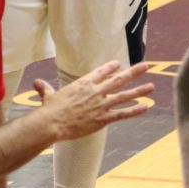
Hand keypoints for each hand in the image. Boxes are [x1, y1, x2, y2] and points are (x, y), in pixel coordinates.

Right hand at [34, 61, 153, 140]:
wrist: (52, 123)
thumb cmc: (49, 110)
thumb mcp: (48, 96)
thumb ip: (45, 88)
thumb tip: (36, 83)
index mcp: (83, 83)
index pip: (101, 72)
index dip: (111, 67)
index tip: (118, 64)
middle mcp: (95, 91)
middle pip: (119, 79)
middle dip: (134, 72)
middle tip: (146, 65)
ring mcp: (101, 105)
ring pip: (124, 96)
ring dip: (139, 91)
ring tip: (152, 86)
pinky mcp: (103, 119)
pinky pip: (122, 114)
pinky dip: (134, 111)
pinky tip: (145, 107)